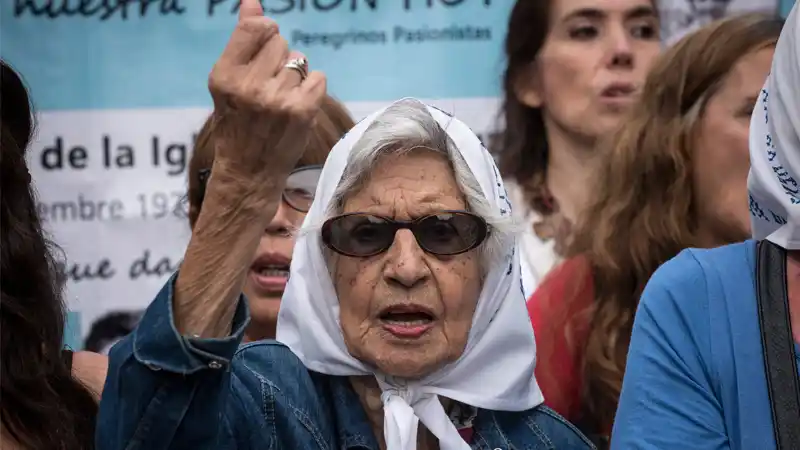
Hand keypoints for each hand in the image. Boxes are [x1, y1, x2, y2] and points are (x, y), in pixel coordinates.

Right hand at [207, 0, 325, 194]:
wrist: (249, 170)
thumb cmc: (237, 122)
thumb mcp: (228, 82)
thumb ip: (241, 40)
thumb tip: (252, 1)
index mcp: (225, 75)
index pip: (256, 27)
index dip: (266, 31)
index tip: (264, 46)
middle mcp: (250, 86)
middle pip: (281, 42)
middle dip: (278, 58)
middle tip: (268, 85)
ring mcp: (278, 99)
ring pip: (300, 61)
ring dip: (295, 75)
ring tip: (280, 99)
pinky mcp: (303, 111)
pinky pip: (318, 77)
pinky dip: (312, 89)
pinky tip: (297, 105)